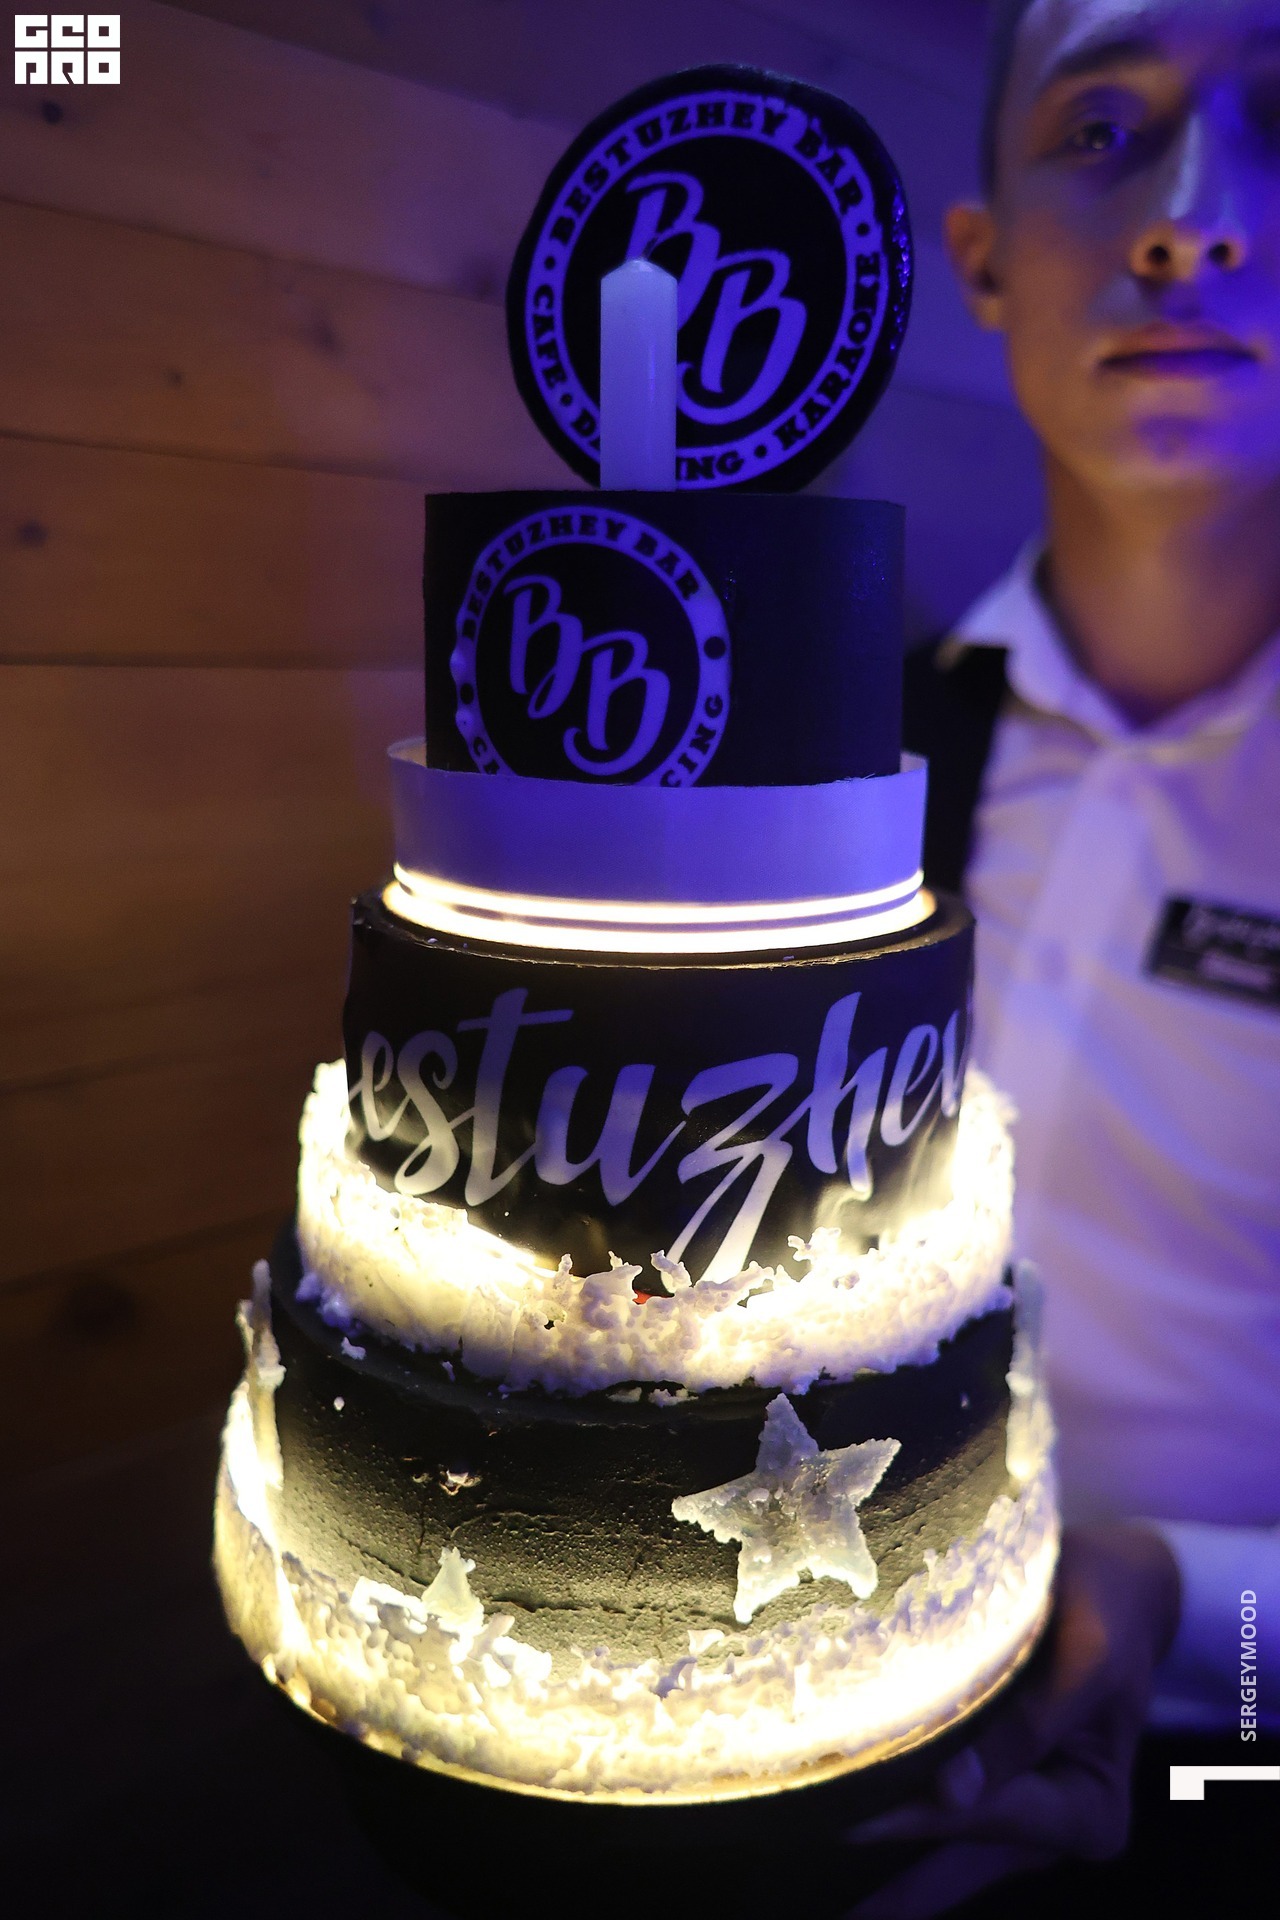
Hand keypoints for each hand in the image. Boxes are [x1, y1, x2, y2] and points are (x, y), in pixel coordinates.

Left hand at [841, 1523, 1181, 1918]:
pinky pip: (935, 1824)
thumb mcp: (1084, 1661)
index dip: (912, 1815)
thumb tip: (949, 1794)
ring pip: (940, 1858)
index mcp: (1088, 1812)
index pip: (983, 1816)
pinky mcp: (989, 1791)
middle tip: (836, 1917)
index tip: (840, 1822)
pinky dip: (892, 1825)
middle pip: (955, 1861)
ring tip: (811, 1874)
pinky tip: (834, 1833)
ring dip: (884, 1870)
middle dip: (892, 1895)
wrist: (1118, 1581)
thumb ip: (1026, 1730)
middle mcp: (1052, 1831)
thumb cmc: (1105, 1608)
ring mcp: (1018, 1819)